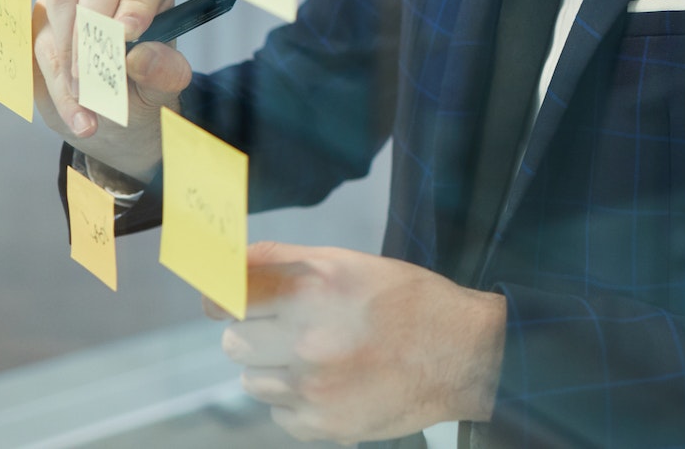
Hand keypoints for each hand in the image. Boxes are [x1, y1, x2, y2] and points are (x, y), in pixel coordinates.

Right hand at [32, 0, 190, 181]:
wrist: (114, 106)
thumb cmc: (146, 80)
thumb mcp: (166, 83)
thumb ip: (164, 70)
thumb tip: (139, 57)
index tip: (131, 33)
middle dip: (94, 29)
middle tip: (97, 75)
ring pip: (61, 9)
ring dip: (72, 60)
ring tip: (89, 102)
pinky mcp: (41, 18)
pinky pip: (41, 43)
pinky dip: (58, 84)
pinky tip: (76, 114)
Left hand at [216, 241, 506, 441]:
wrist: (464, 355)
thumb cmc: (409, 302)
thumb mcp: (350, 264)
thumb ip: (284, 261)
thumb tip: (225, 264)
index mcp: (316, 287)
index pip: (231, 294)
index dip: (220, 297)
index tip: (221, 301)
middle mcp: (311, 336)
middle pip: (235, 341)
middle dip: (256, 334)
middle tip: (293, 328)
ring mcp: (316, 385)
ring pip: (252, 380)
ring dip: (275, 369)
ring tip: (320, 357)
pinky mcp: (323, 424)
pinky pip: (278, 413)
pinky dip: (297, 402)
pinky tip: (333, 384)